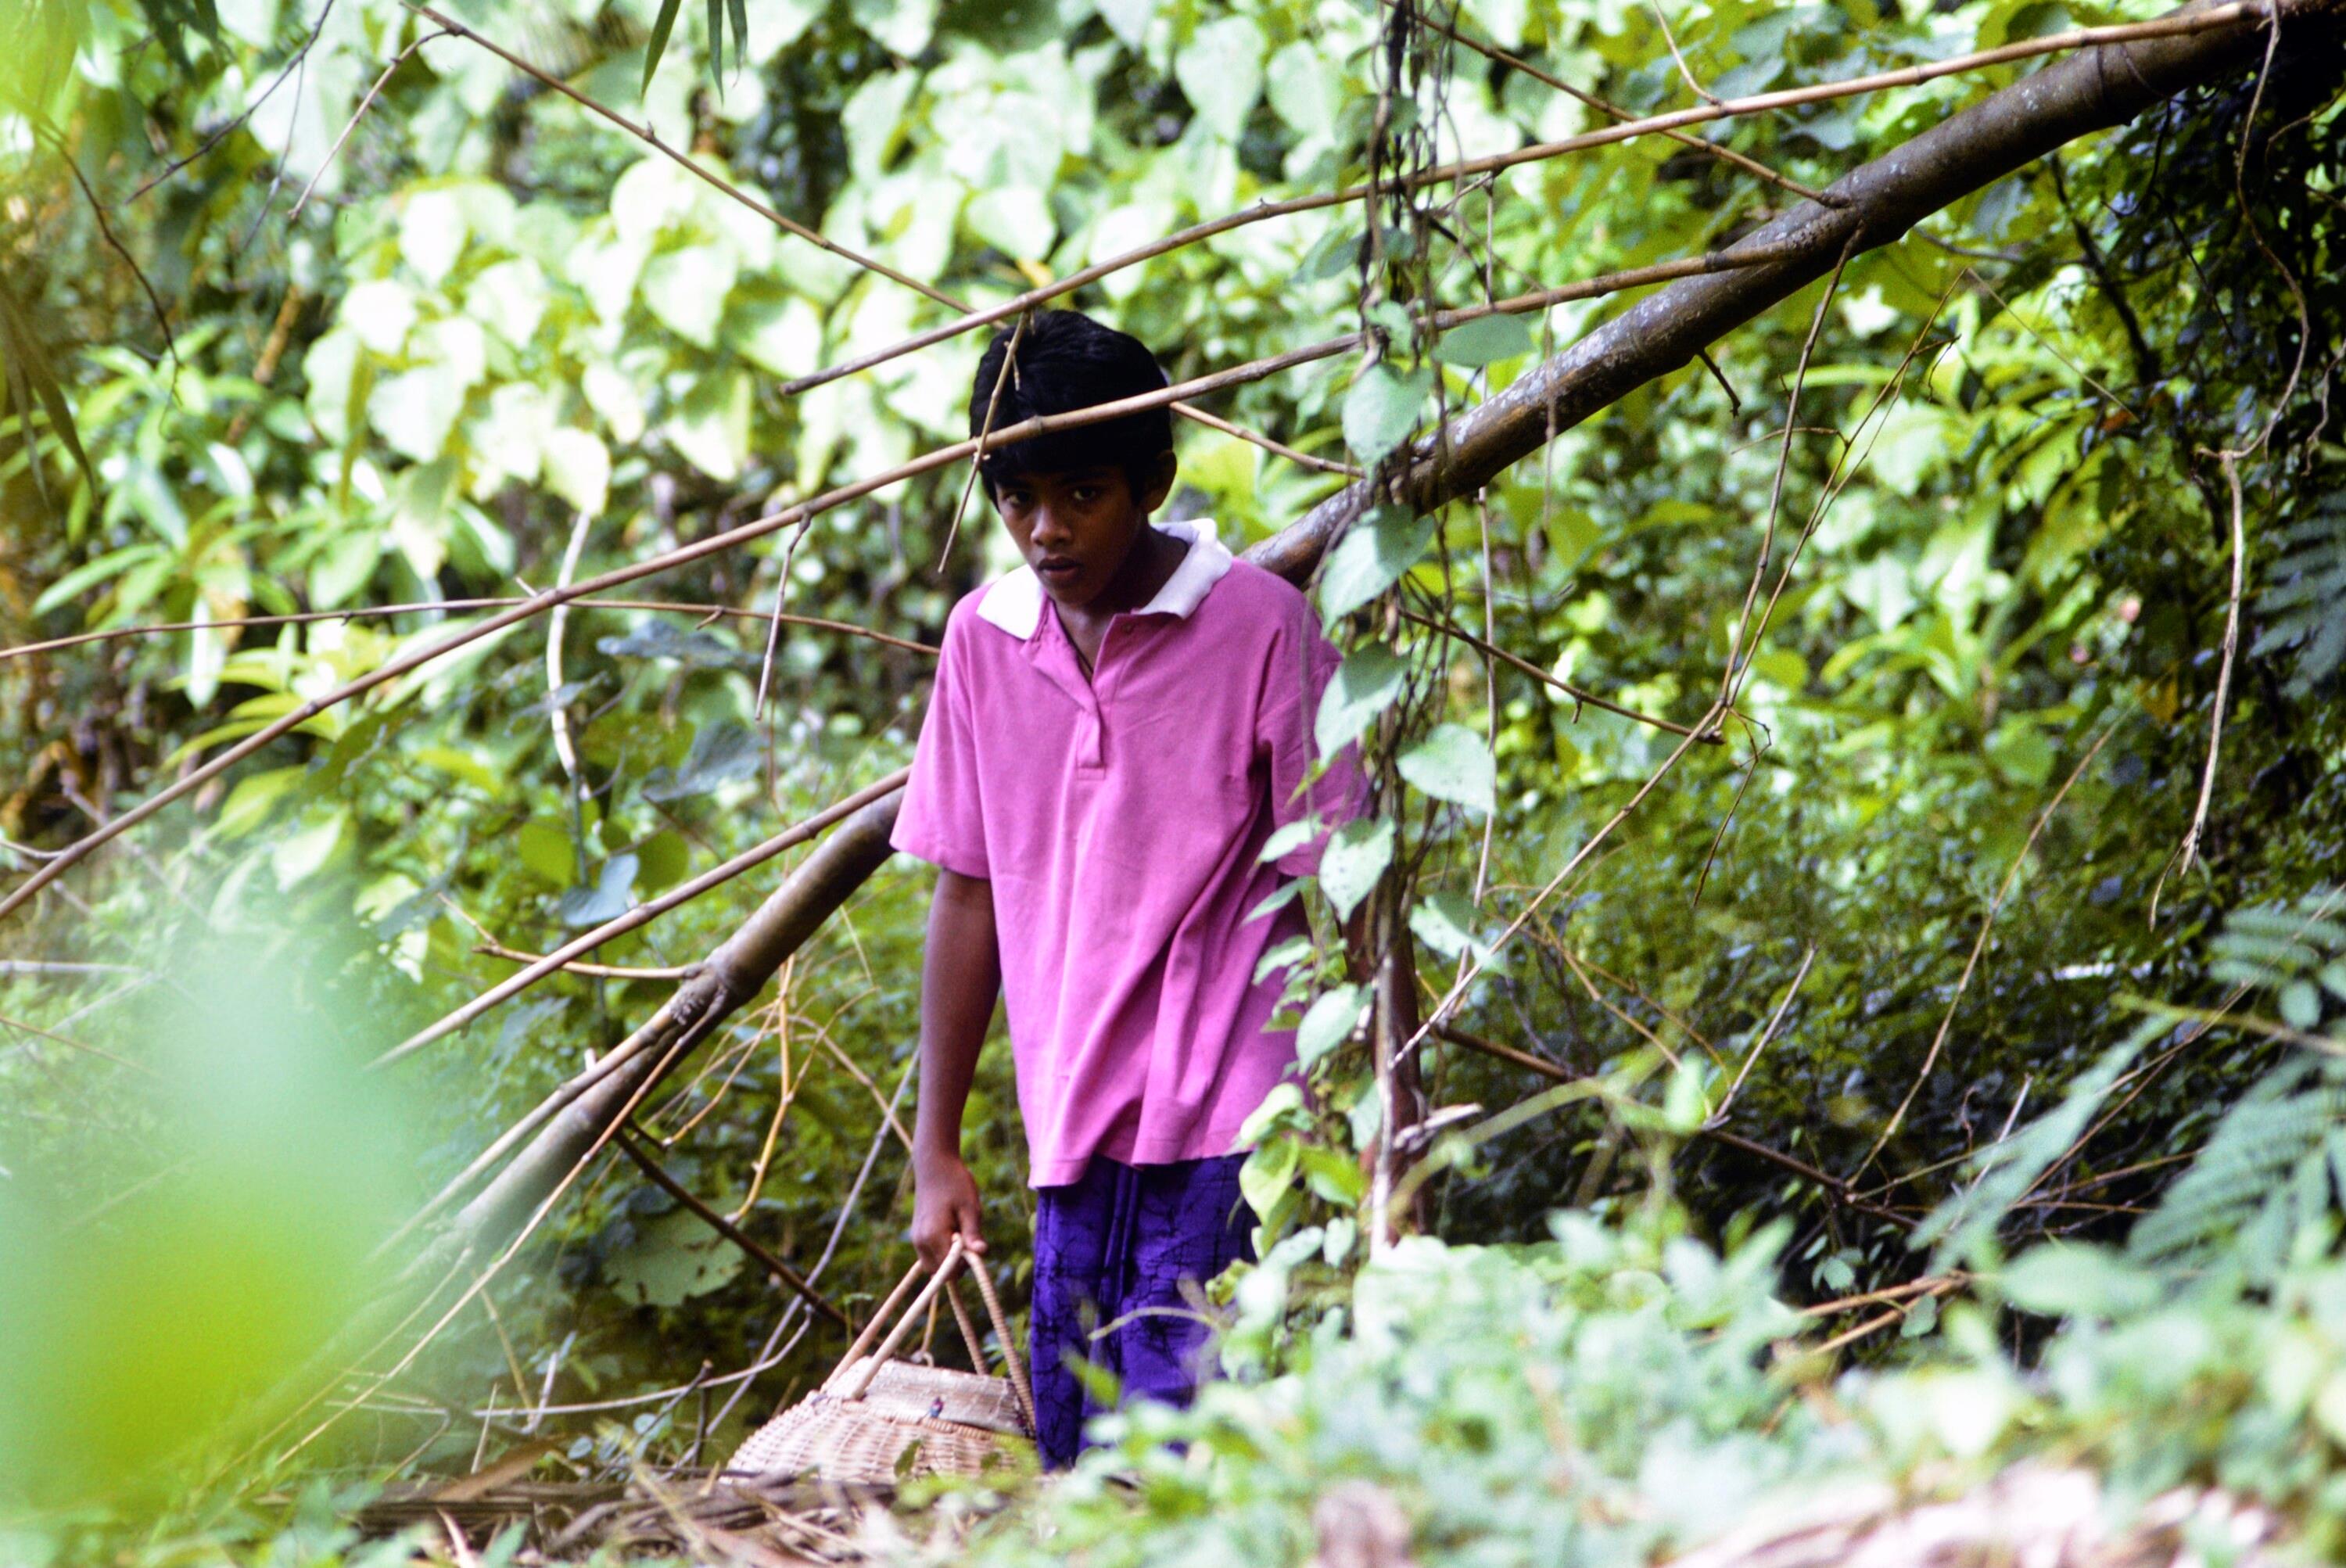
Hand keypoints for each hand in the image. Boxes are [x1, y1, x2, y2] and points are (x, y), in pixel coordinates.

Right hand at [911, 1152, 985, 1271]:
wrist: (934, 1164)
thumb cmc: (955, 1183)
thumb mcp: (970, 1207)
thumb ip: (973, 1233)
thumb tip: (981, 1253)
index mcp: (933, 1236)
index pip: (950, 1270)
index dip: (966, 1264)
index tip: (975, 1245)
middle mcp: (920, 1242)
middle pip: (941, 1272)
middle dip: (958, 1264)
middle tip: (970, 1239)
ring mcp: (916, 1239)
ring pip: (934, 1265)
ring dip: (949, 1258)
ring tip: (960, 1232)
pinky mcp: (917, 1235)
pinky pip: (930, 1255)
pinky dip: (942, 1251)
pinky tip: (952, 1230)